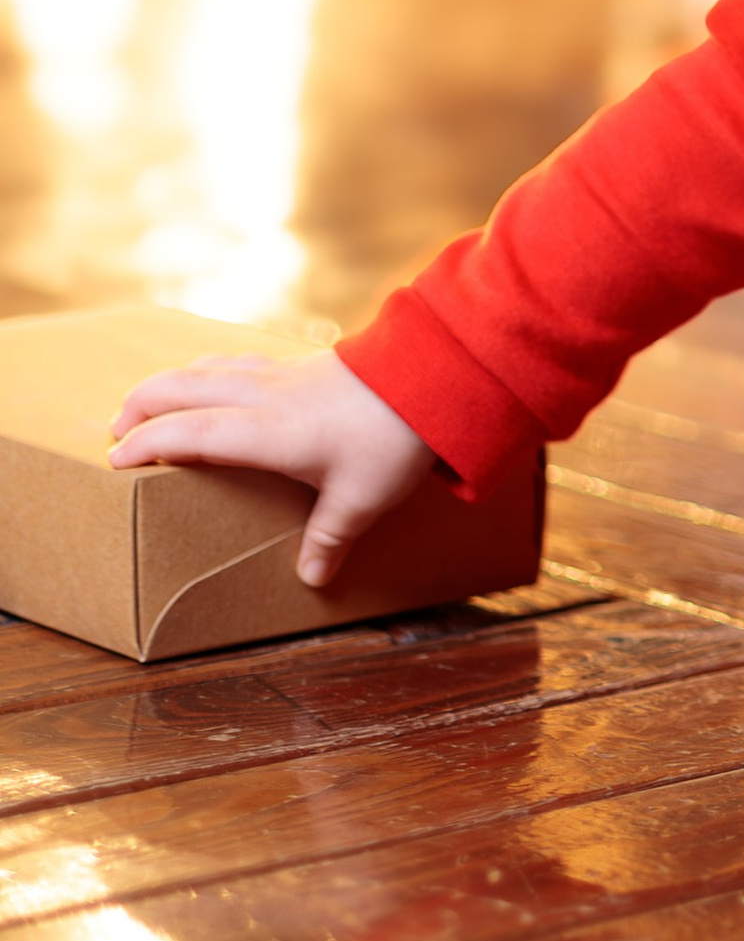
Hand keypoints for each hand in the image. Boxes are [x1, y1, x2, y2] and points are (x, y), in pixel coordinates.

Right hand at [109, 349, 435, 587]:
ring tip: (151, 402)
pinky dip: (209, 370)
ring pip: (208, 367)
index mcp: (266, 430)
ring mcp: (282, 372)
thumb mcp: (360, 500)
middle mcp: (263, 395)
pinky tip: (216, 379)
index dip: (147, 442)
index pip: (189, 431)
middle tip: (115, 430)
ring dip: (172, 382)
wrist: (433, 374)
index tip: (113, 458)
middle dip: (142, 404)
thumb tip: (312, 579)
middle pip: (183, 386)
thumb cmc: (392, 437)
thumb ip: (329, 539)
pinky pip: (237, 360)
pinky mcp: (300, 362)